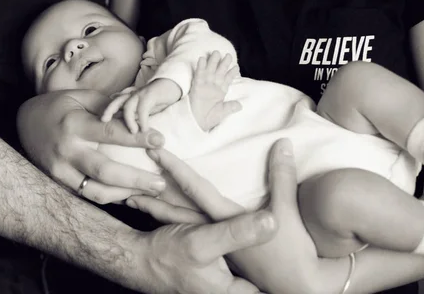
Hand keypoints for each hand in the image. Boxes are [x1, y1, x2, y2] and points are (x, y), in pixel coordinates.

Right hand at [17, 91, 166, 204]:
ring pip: (96, 192)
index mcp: (74, 125)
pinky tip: (130, 195)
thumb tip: (137, 116)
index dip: (137, 138)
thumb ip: (108, 107)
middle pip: (105, 171)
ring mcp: (60, 171)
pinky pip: (87, 196)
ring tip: (149, 193)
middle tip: (160, 183)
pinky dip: (110, 198)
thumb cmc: (59, 107)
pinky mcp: (58, 184)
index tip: (160, 140)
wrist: (23, 123)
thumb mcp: (81, 98)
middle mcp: (66, 151)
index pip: (110, 132)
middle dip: (136, 179)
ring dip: (126, 195)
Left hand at [101, 78, 181, 133]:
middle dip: (109, 110)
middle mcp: (133, 94)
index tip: (101, 120)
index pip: (114, 102)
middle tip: (104, 120)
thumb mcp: (143, 108)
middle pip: (117, 100)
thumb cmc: (158, 99)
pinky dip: (143, 119)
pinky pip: (143, 107)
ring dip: (129, 119)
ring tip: (133, 132)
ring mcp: (141, 93)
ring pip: (129, 105)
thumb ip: (133, 114)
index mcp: (129, 97)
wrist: (174, 85)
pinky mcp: (151, 94)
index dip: (107, 110)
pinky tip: (145, 129)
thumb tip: (123, 123)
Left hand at [128, 140, 321, 292]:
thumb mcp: (285, 213)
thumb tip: (284, 144)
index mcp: (224, 220)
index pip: (195, 190)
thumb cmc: (289, 256)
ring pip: (172, 217)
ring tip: (130, 191)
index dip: (176, 169)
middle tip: (128, 172)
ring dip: (153, 203)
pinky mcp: (213, 247)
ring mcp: (210, 240)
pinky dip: (165, 214)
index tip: (157, 153)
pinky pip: (181, 226)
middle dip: (151, 190)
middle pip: (174, 205)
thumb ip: (282, 179)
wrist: (295, 286)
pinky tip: (155, 209)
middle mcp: (211, 230)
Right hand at [189, 51, 240, 130]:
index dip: (231, 74)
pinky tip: (202, 59)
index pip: (227, 81)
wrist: (196, 123)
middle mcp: (212, 87)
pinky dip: (201, 67)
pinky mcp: (196, 87)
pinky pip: (199, 75)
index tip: (237, 67)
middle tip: (229, 55)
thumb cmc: (208, 119)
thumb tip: (240, 105)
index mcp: (220, 93)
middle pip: (219, 73)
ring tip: (216, 52)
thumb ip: (230, 107)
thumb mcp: (221, 113)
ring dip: (213, 62)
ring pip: (210, 71)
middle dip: (224, 64)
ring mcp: (204, 86)